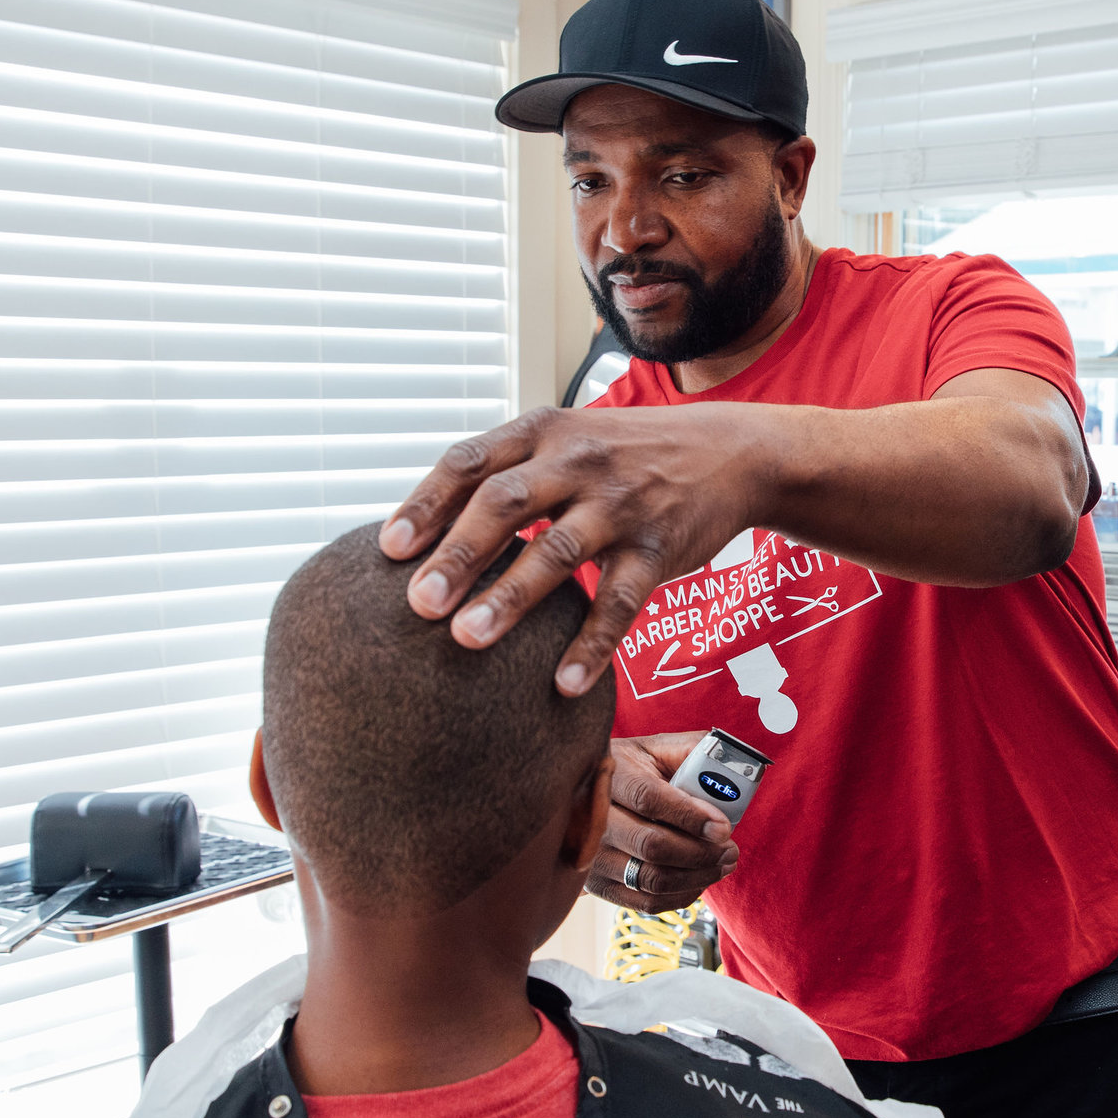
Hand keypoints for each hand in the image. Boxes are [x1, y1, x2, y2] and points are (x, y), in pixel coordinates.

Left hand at [379, 404, 768, 694]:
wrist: (730, 453)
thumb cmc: (624, 456)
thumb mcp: (565, 441)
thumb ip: (503, 474)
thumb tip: (420, 531)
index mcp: (543, 432)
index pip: (471, 461)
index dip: (427, 504)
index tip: (387, 550)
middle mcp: (578, 462)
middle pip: (505, 503)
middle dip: (458, 554)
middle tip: (417, 603)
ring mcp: (621, 505)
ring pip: (557, 552)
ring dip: (510, 598)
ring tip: (467, 640)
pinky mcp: (660, 549)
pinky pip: (621, 602)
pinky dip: (592, 645)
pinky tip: (563, 685)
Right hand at [584, 732, 737, 912]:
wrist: (586, 799)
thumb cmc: (632, 771)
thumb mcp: (656, 749)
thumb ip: (690, 750)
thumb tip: (730, 761)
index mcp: (609, 776)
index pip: (649, 799)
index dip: (690, 816)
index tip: (724, 827)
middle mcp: (592, 819)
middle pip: (651, 845)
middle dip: (701, 852)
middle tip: (730, 849)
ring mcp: (591, 856)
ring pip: (651, 879)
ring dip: (697, 876)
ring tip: (723, 863)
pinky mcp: (598, 884)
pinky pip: (646, 902)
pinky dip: (681, 895)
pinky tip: (699, 879)